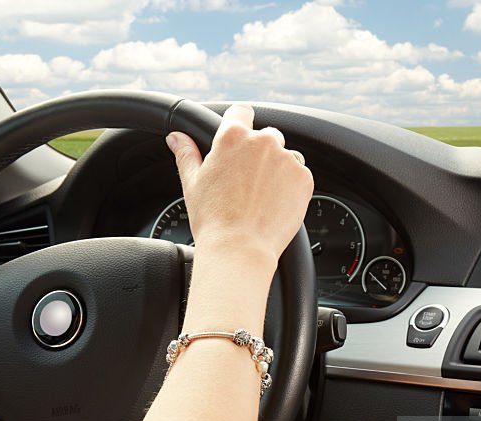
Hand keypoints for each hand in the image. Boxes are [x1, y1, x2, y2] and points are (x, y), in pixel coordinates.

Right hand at [165, 104, 312, 273]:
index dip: (240, 122)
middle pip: (266, 136)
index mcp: (233, 137)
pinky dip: (291, 187)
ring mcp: (287, 160)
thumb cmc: (213, 220)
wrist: (240, 249)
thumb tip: (176, 138)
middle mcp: (263, 142)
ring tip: (261, 196)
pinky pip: (299, 176)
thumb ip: (187, 154)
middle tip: (247, 181)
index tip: (240, 136)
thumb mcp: (193, 183)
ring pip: (286, 156)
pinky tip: (274, 204)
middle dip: (259, 153)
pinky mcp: (304, 179)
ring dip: (277, 169)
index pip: (241, 111)